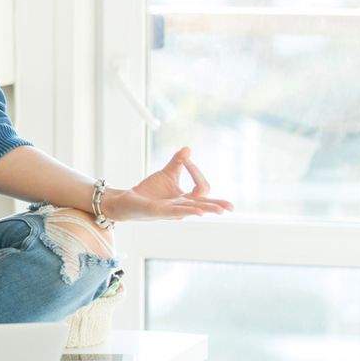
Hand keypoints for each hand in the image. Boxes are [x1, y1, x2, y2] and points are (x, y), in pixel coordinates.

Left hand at [103, 146, 234, 222]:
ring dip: (207, 209)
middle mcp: (182, 206)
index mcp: (185, 198)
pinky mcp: (159, 212)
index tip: (186, 159)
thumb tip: (188, 149)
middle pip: (203, 205)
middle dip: (217, 205)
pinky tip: (198, 212)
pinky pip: (175, 212)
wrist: (128, 199)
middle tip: (231, 207)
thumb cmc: (150, 190)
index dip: (196, 172)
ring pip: (192, 210)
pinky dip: (187, 211)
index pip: (201, 188)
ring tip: (221, 210)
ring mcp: (171, 211)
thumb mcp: (167, 174)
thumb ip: (178, 163)